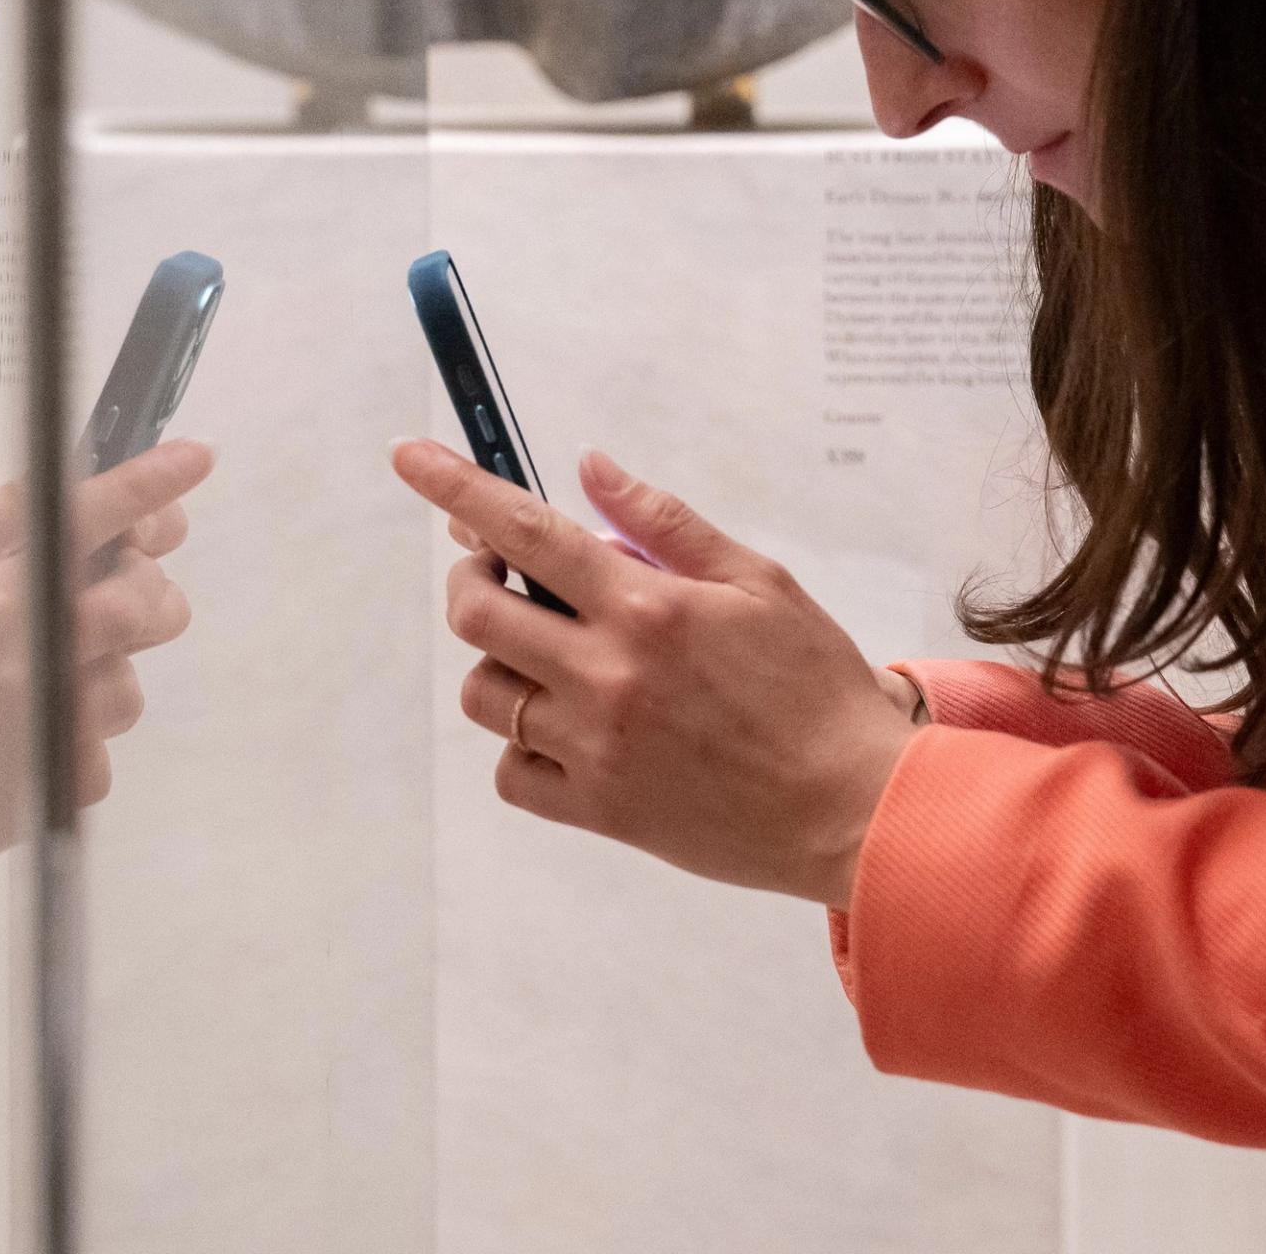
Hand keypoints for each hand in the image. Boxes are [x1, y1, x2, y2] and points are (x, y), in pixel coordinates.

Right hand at [0, 438, 208, 878]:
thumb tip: (55, 486)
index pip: (89, 524)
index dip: (148, 485)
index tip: (196, 458)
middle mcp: (41, 660)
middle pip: (147, 605)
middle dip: (145, 585)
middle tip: (107, 588)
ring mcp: (60, 730)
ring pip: (130, 681)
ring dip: (104, 667)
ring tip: (37, 678)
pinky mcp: (66, 787)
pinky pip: (103, 747)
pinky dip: (76, 733)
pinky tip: (22, 736)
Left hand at [391, 437, 919, 908]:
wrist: (856, 808)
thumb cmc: (816, 689)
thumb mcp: (759, 581)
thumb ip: (664, 523)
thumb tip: (591, 469)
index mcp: (646, 606)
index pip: (524, 530)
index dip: (455, 486)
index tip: (410, 456)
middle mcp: (607, 674)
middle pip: (478, 611)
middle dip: (474, 578)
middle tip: (509, 576)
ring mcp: (595, 747)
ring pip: (486, 692)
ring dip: (502, 662)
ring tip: (556, 658)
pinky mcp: (598, 809)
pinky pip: (512, 772)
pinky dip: (524, 745)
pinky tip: (569, 728)